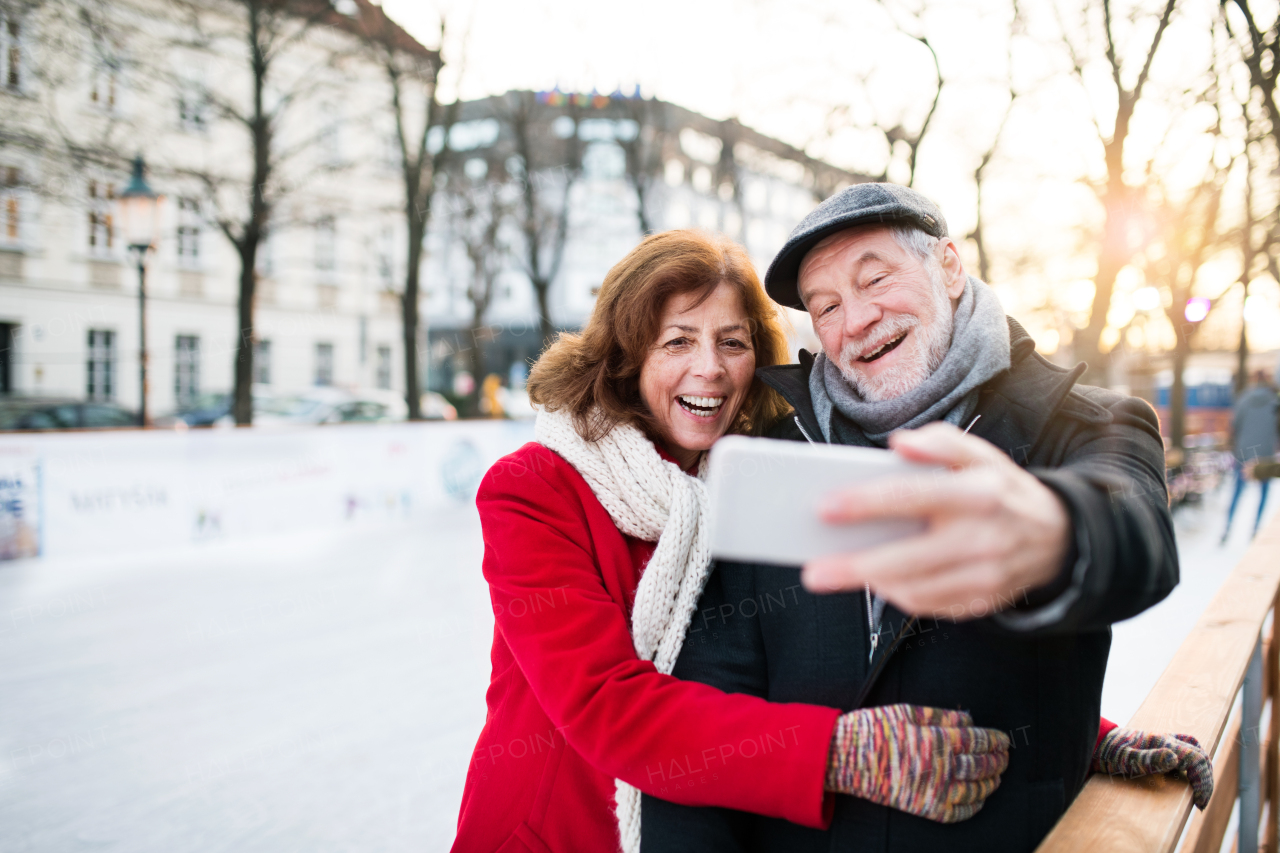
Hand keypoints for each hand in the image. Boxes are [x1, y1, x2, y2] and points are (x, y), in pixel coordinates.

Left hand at [801, 422, 1070, 616]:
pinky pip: (929, 606)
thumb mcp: (981, 455)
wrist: (1057, 537)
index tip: (824, 508)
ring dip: (871, 583)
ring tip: (835, 571)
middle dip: (854, 567)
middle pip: (907, 558)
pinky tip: (876, 580)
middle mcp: (983, 539)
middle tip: (812, 571)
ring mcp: (985, 577)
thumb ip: (941, 442)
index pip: (913, 497)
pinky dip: (897, 594)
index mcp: (979, 494)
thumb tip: (899, 444)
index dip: (866, 503)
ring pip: (914, 589)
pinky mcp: (982, 602)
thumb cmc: (1001, 490)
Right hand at [826, 704, 1010, 822]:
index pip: (978, 740)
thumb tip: (968, 718)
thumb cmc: (873, 730)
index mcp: (937, 739)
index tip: (1004, 739)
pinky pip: (959, 812)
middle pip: (981, 765)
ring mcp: (934, 790)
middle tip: (1005, 756)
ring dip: (991, 782)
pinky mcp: (925, 808)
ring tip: (996, 776)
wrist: (846, 758)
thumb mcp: (905, 712)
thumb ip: (940, 715)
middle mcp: (941, 767)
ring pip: (975, 789)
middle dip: (998, 760)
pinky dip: (974, 806)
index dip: (995, 740)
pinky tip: (979, 799)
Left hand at [1092, 727, 1213, 809]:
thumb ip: (1149, 759)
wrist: (1095, 741)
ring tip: (1199, 791)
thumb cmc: (1108, 752)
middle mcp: (1166, 739)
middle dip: (1206, 780)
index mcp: (1162, 743)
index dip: (1204, 782)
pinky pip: (1184, 748)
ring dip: (1202, 770)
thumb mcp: (1126, 759)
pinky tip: (1186, 776)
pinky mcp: (1158, 745)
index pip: (1197, 759)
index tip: (1199, 803)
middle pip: (1200, 755)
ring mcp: (1163, 741)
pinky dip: (1192, 762)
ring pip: (1195, 750)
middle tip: (1200, 802)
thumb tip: (1175, 758)